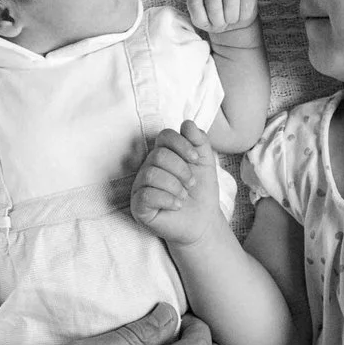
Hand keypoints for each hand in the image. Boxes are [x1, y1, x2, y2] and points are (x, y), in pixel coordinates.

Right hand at [129, 123, 226, 247]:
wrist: (203, 221)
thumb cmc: (201, 191)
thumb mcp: (206, 162)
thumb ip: (199, 140)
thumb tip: (187, 123)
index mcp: (162, 154)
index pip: (164, 136)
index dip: (181, 144)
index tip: (196, 160)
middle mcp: (148, 167)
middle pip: (158, 155)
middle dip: (181, 169)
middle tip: (191, 183)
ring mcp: (141, 187)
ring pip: (151, 174)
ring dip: (175, 186)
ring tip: (184, 196)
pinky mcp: (138, 206)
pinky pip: (147, 195)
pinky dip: (167, 199)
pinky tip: (177, 205)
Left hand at [189, 0, 258, 38]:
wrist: (233, 22)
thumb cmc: (214, 20)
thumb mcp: (202, 22)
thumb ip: (198, 17)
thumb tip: (207, 14)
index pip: (195, 4)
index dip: (204, 20)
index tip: (209, 22)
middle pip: (214, 3)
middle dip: (218, 20)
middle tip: (222, 23)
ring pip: (230, 1)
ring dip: (231, 18)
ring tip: (231, 20)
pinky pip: (246, 3)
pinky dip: (244, 16)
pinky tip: (241, 16)